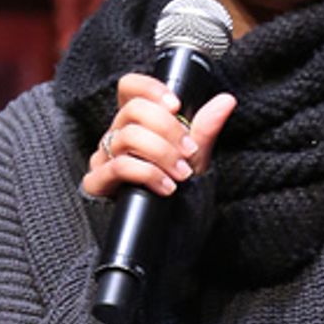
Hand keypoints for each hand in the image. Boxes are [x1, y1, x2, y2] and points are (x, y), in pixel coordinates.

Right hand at [81, 72, 236, 201]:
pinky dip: (147, 173)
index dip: (150, 88)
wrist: (168, 235)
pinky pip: (118, 166)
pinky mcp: (97, 182)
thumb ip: (205, 130)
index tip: (176, 105)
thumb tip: (226, 101)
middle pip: (132, 110)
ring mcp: (103, 158)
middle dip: (167, 128)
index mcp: (136, 124)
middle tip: (189, 151)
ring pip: (127, 136)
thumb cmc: (176, 192)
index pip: (129, 88)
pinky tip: (166, 186)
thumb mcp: (194, 160)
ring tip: (181, 173)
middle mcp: (116, 136)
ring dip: (161, 153)